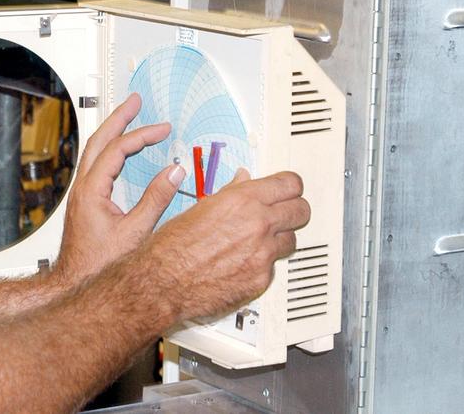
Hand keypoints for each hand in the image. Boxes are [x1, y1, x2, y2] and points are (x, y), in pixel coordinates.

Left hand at [54, 93, 181, 285]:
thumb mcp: (136, 233)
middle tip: (135, 100)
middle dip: (119, 118)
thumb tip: (174, 172)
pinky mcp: (85, 203)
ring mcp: (81, 195)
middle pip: (98, 140)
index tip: (163, 129)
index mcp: (92, 190)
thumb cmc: (100, 267)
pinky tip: (121, 153)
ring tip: (129, 117)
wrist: (75, 286)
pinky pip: (96, 165)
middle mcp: (82, 188)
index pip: (117, 150)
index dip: (142, 136)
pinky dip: (111, 150)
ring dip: (113, 131)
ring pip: (94, 151)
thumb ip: (156, 200)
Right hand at [146, 169, 308, 322]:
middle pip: (301, 210)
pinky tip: (246, 262)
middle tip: (286, 212)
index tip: (289, 188)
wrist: (162, 283)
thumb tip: (242, 180)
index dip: (290, 186)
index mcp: (242, 200)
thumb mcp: (199, 206)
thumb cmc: (172, 246)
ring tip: (264, 240)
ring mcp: (262, 254)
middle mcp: (257, 224)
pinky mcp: (261, 279)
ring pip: (293, 240)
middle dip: (294, 209)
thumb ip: (229, 192)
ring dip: (280, 239)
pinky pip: (275, 267)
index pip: (289, 184)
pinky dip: (264, 264)